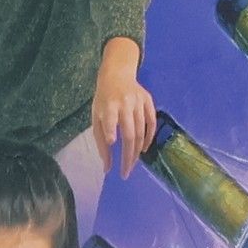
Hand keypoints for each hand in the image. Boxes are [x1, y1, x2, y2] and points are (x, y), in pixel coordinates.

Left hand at [92, 44, 157, 179]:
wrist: (117, 74)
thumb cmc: (103, 100)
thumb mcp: (96, 116)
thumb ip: (100, 141)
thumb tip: (107, 167)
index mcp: (108, 104)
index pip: (110, 118)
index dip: (111, 129)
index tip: (113, 142)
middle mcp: (125, 102)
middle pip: (129, 132)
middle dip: (128, 155)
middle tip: (126, 172)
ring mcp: (139, 101)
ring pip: (141, 130)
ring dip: (137, 150)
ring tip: (132, 164)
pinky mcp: (148, 100)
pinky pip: (152, 122)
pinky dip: (149, 137)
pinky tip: (144, 149)